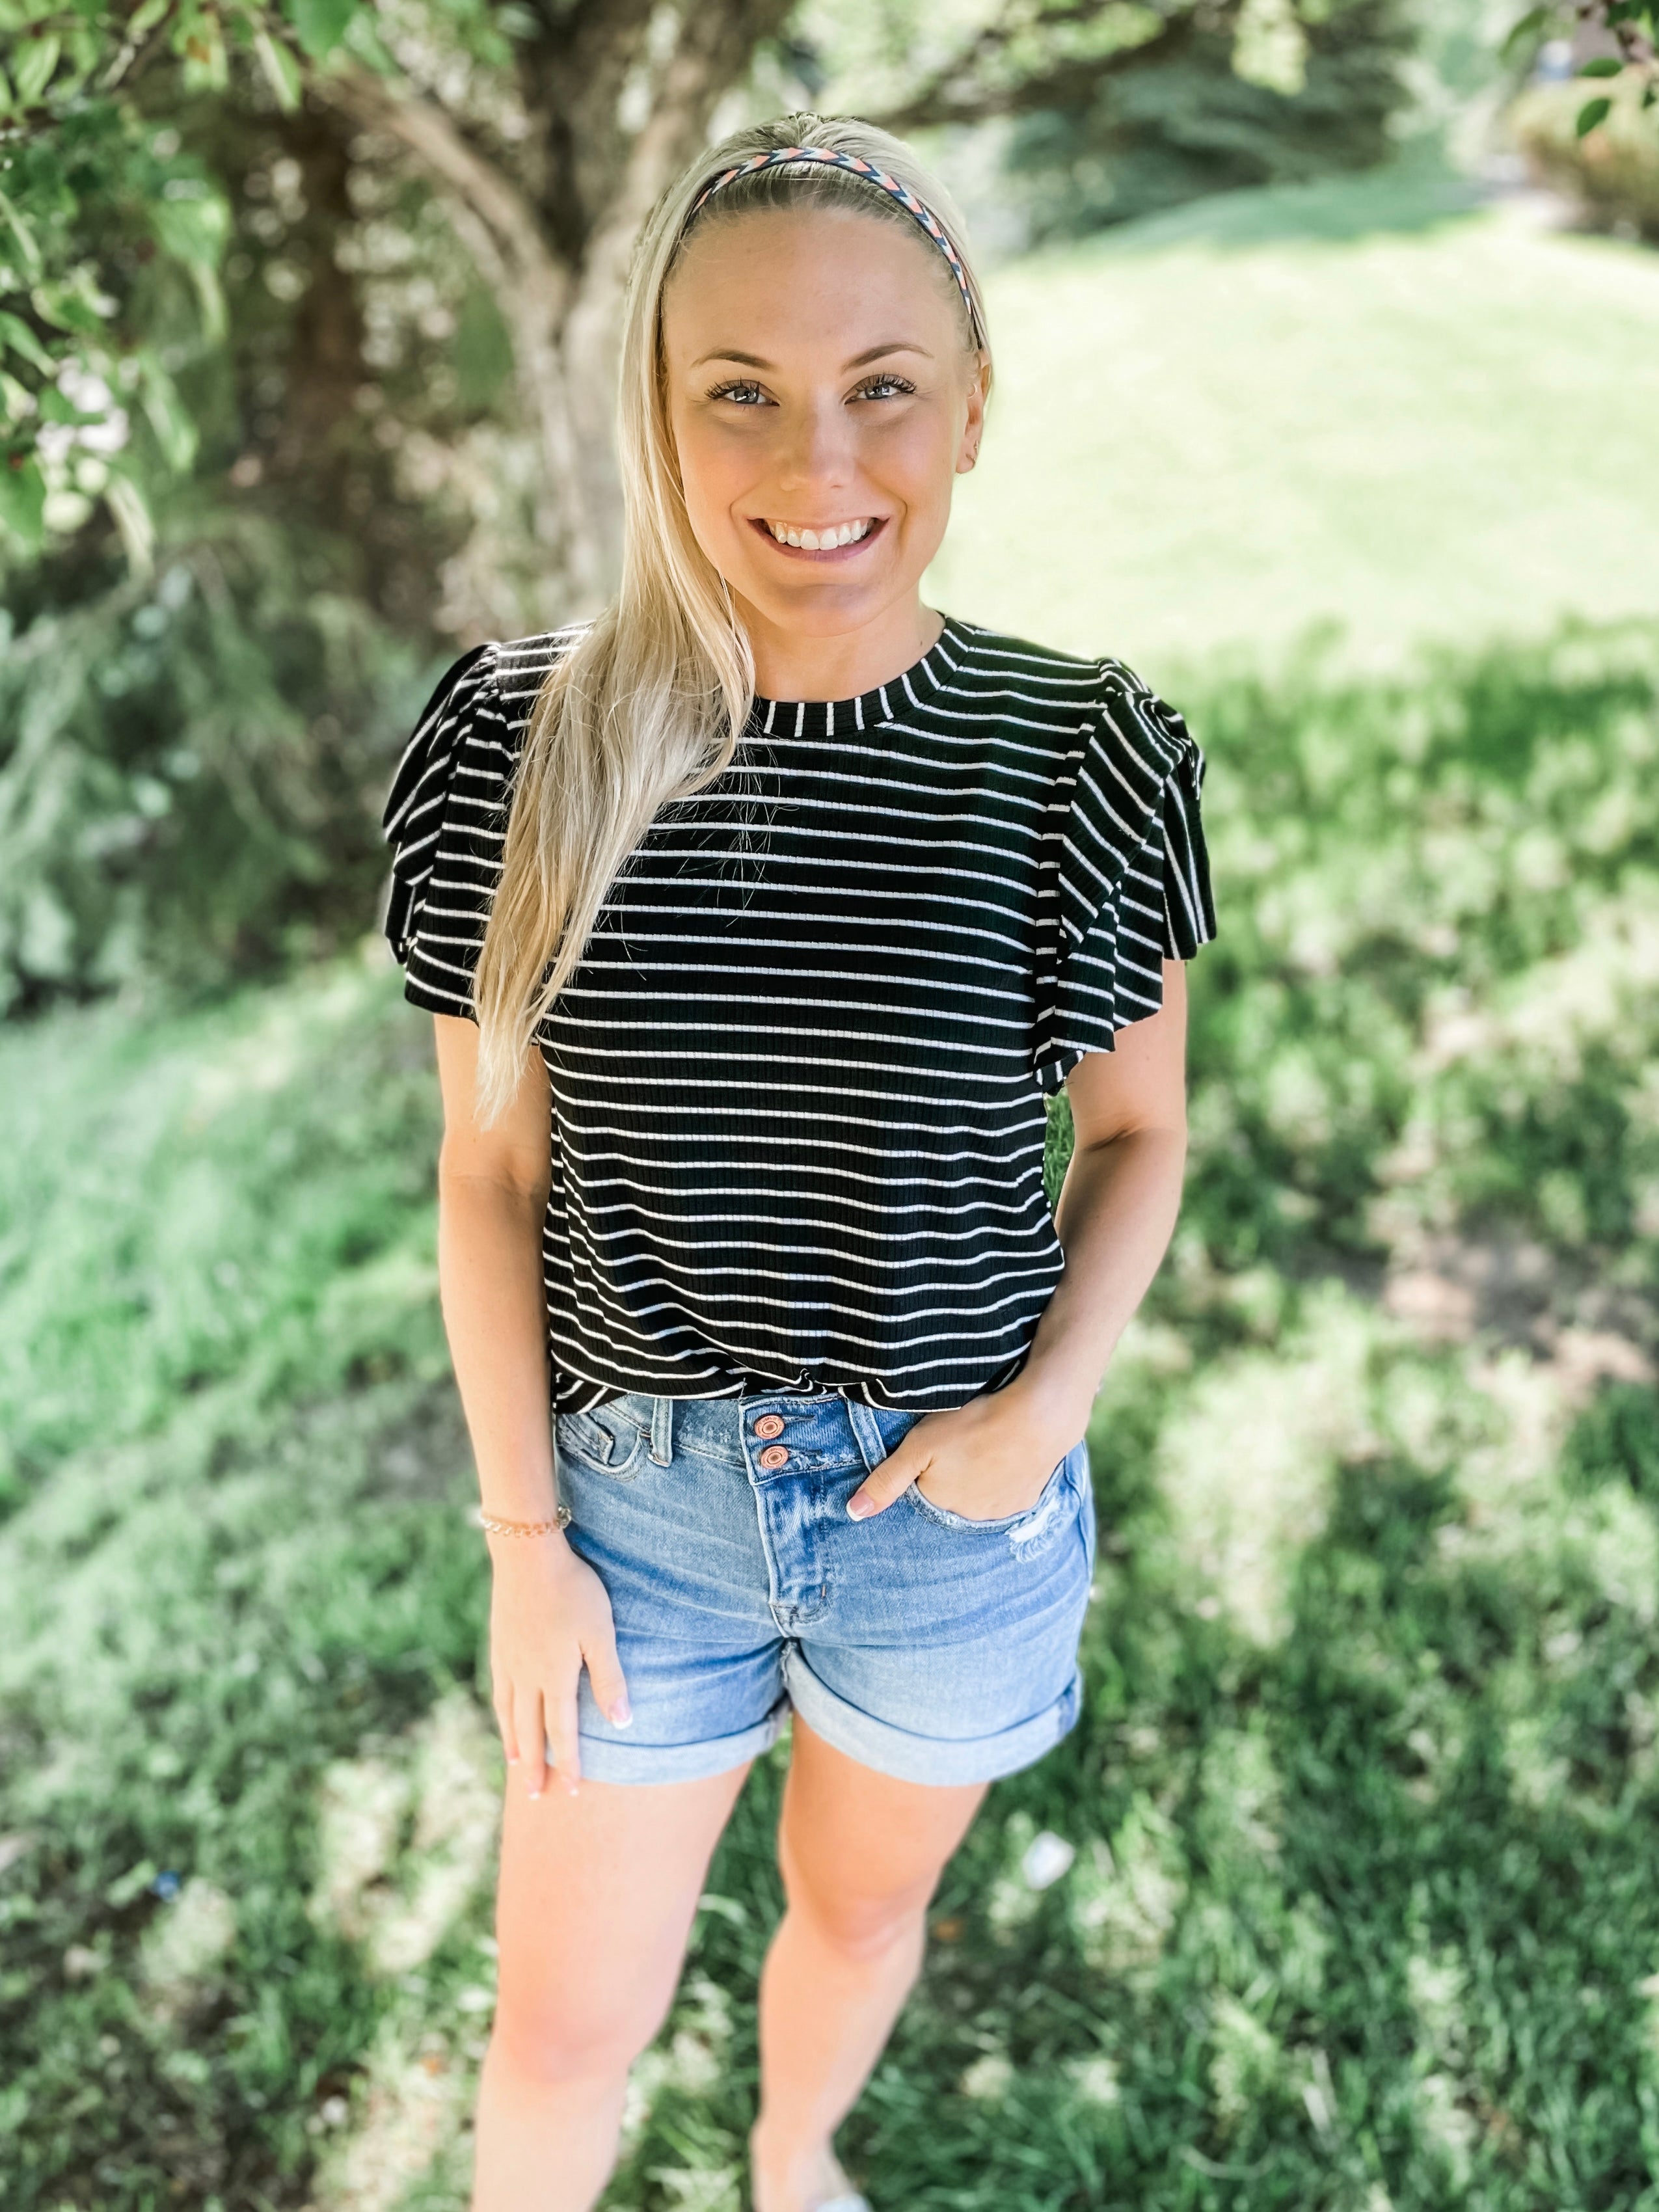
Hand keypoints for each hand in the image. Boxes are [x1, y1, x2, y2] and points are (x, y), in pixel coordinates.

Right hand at [487, 1533, 629, 1799]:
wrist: (527, 1555)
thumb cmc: (573, 1591)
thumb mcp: (601, 1634)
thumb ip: (609, 1679)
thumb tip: (622, 1723)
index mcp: (554, 1677)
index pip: (561, 1731)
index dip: (567, 1762)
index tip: (569, 1791)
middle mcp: (526, 1677)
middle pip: (530, 1731)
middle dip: (535, 1766)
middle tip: (534, 1796)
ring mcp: (508, 1661)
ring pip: (510, 1713)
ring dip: (514, 1743)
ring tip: (514, 1765)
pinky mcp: (499, 1644)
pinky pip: (498, 1690)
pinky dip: (501, 1712)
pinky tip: (503, 1715)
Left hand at [845, 1382, 1083, 1523]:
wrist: (1038, 1416)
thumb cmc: (972, 1425)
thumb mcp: (918, 1446)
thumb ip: (885, 1480)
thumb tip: (852, 1514)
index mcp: (939, 1504)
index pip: (922, 1489)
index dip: (927, 1464)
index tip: (939, 1444)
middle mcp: (968, 1518)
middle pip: (951, 1494)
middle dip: (953, 1472)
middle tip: (964, 1439)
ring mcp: (1000, 1512)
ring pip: (979, 1494)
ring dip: (979, 1476)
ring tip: (985, 1444)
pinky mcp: (1026, 1501)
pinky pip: (1007, 1492)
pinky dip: (1004, 1476)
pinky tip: (1006, 1452)